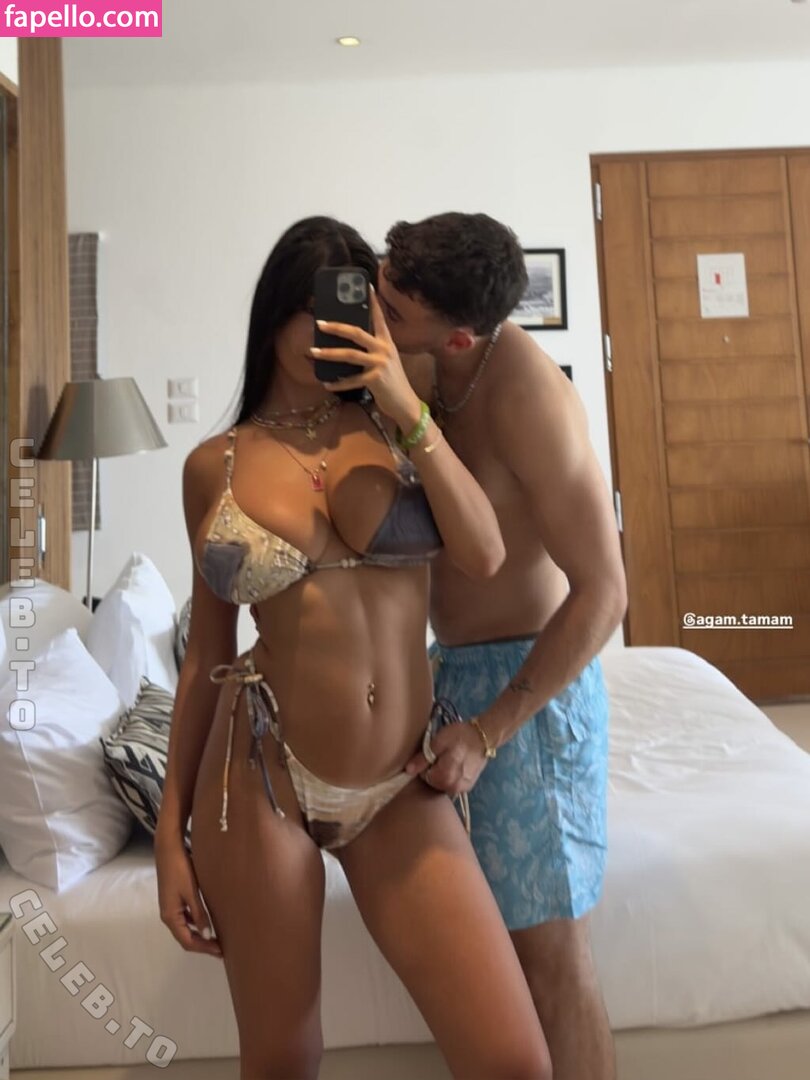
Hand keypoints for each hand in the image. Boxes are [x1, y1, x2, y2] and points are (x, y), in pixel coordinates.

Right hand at [155, 833, 221, 957]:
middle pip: (185, 937)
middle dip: (203, 945)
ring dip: (200, 935)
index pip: (187, 941)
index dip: (204, 948)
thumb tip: (208, 936)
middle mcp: (168, 915)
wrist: (168, 849)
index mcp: (171, 916)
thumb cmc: (180, 869)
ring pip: (185, 929)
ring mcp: (170, 908)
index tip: (220, 952)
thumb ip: (199, 915)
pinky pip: (185, 919)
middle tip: (221, 949)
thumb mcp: (192, 892)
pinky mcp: (173, 900)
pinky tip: (206, 922)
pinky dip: (195, 924)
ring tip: (217, 938)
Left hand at [310, 285, 421, 428]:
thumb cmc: (392, 381)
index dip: (372, 301)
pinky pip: (351, 380)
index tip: (365, 285)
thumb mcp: (385, 360)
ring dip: (329, 353)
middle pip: (357, 332)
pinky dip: (337, 383)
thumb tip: (348, 342)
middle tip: (320, 323)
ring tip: (313, 351)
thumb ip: (372, 349)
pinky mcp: (375, 380)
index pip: (378, 317)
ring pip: (349, 354)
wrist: (405, 404)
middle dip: (336, 327)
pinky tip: (327, 383)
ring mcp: (380, 364)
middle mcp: (384, 349)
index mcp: (386, 341)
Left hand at [405, 721, 488, 795]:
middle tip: (441, 754)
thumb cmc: (459, 736)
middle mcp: (452, 788)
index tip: (432, 753)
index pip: (422, 776)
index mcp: (443, 778)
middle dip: (433, 770)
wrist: (484, 736)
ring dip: (442, 774)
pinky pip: (452, 784)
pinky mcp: (468, 787)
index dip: (425, 763)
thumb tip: (407, 771)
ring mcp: (461, 789)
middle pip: (432, 782)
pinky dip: (451, 776)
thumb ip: (422, 758)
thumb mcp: (438, 742)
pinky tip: (456, 764)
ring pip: (442, 784)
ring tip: (449, 758)